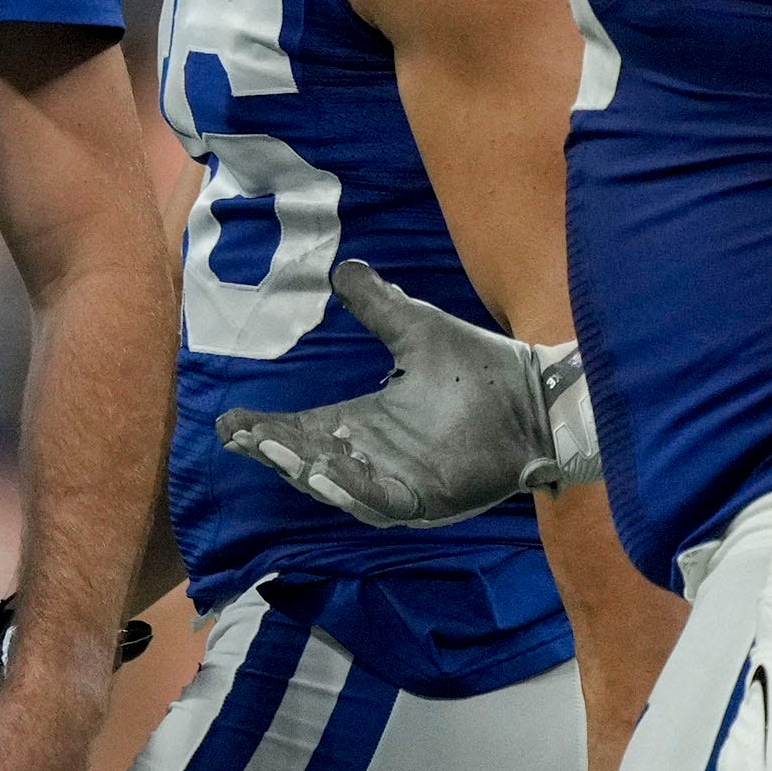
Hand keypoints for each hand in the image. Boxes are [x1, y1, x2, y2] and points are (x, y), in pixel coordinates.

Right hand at [215, 260, 595, 528]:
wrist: (541, 397)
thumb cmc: (482, 367)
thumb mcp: (417, 327)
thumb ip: (379, 304)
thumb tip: (343, 268)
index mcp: (367, 422)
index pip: (304, 429)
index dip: (267, 428)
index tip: (230, 421)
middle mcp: (376, 457)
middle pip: (310, 461)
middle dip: (275, 451)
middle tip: (242, 436)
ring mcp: (402, 483)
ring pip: (340, 487)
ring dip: (307, 471)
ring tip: (276, 450)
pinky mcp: (431, 499)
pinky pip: (384, 502)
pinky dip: (355, 491)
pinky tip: (329, 472)